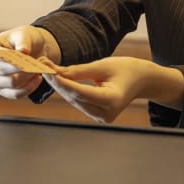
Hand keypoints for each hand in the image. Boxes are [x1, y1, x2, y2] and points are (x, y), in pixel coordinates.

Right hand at [0, 25, 60, 99]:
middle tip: (31, 65)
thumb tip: (22, 51)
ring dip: (26, 77)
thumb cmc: (25, 39)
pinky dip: (28, 87)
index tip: (16, 55)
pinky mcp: (4, 90)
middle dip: (17, 68)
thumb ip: (22, 41)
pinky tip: (38, 78)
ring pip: (9, 83)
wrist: (35, 49)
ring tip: (38, 70)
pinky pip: (14, 94)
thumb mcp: (24, 34)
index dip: (1, 55)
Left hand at [44, 56, 183, 123]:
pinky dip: (69, 90)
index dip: (61, 82)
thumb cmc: (126, 69)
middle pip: (74, 97)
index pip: (79, 92)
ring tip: (46, 69)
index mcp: (111, 100)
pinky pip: (79, 102)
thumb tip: (55, 72)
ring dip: (60, 86)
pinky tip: (57, 79)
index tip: (46, 70)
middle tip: (41, 65)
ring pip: (74, 100)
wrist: (142, 81)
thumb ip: (78, 71)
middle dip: (57, 82)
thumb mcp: (103, 65)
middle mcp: (106, 114)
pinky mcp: (98, 116)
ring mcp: (102, 118)